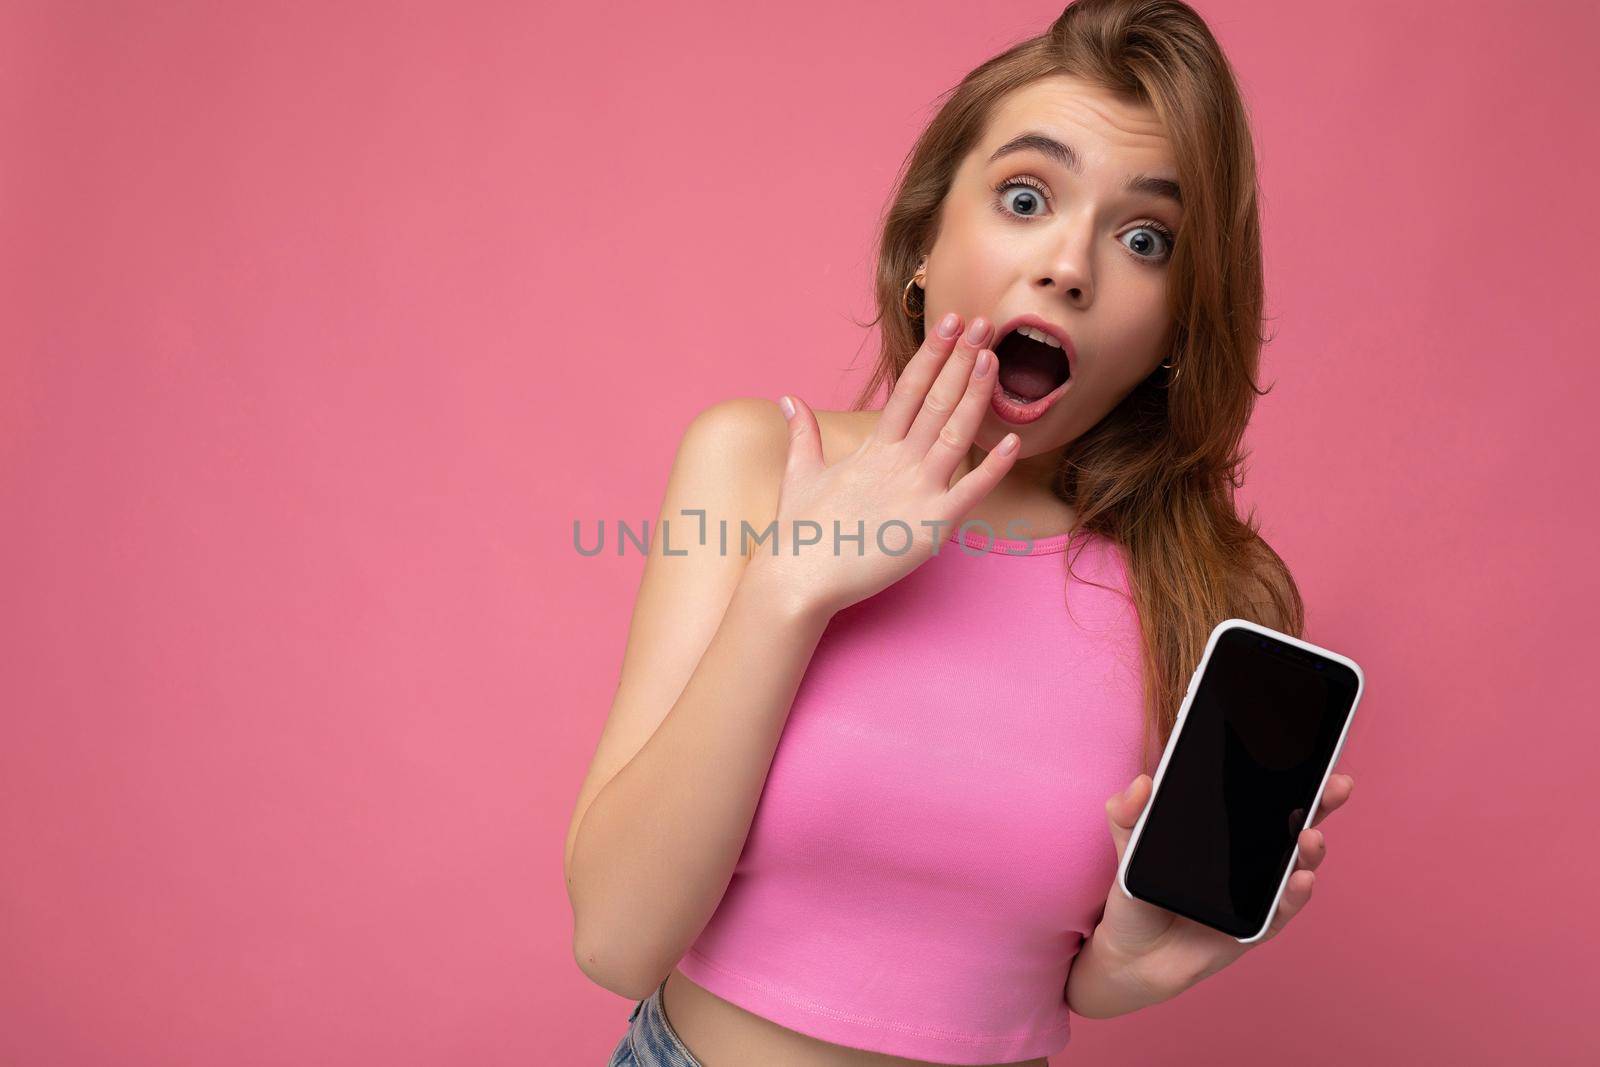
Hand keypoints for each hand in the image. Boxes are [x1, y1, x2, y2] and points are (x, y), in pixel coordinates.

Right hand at [749, 314, 1019, 620]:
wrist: (799, 579)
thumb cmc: (800, 532)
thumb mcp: (800, 473)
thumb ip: (803, 433)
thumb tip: (788, 399)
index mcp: (873, 448)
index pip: (909, 389)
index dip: (933, 354)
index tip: (951, 323)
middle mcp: (898, 462)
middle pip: (937, 400)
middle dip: (961, 360)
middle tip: (985, 324)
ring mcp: (917, 492)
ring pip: (956, 434)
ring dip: (976, 396)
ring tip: (993, 360)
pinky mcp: (931, 526)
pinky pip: (970, 492)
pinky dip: (994, 468)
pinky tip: (1014, 441)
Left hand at [1090, 770, 1357, 995]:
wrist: (1130, 954)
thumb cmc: (1137, 895)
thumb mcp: (1128, 848)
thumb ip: (1127, 814)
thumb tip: (1142, 782)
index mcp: (1225, 832)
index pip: (1262, 797)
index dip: (1287, 774)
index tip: (1307, 750)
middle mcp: (1250, 859)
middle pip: (1293, 824)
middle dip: (1320, 802)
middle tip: (1336, 784)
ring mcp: (1257, 893)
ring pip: (1296, 866)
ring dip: (1309, 850)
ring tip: (1311, 836)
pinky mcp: (1256, 928)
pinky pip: (1281, 911)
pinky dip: (1293, 895)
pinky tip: (1300, 879)